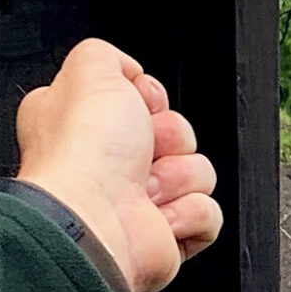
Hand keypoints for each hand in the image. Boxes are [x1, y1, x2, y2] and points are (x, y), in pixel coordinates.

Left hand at [15, 39, 222, 291]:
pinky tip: (159, 217)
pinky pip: (207, 213)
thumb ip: (108, 56)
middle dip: (170, 138)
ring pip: (197, 172)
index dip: (148, 99)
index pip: (143, 98)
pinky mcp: (164, 236)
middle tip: (141, 151)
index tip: (135, 105)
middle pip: (177, 132)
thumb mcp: (89, 69)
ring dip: (178, 177)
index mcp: (87, 123)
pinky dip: (189, 214)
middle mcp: (109, 163)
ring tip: (145, 190)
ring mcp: (139, 202)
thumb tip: (130, 72)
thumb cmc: (83, 156)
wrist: (93, 222)